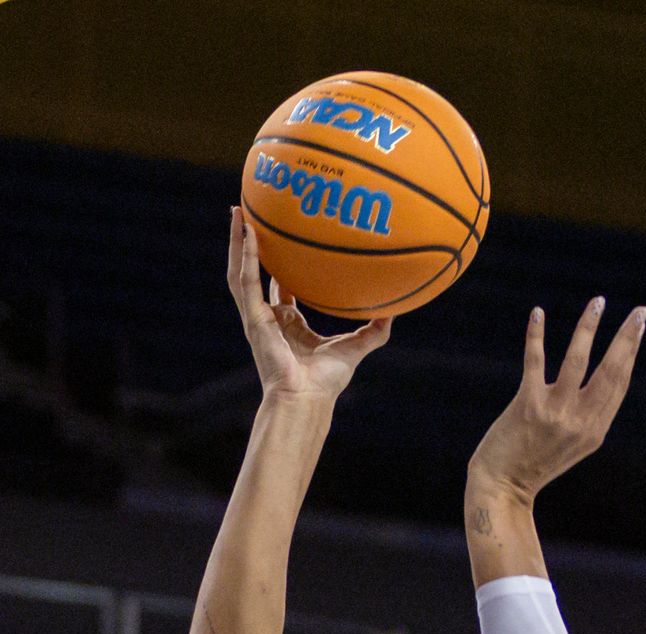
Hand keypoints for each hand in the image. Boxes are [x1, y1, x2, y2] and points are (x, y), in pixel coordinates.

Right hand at [227, 208, 390, 402]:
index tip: (284, 240)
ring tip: (238, 211)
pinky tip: (248, 231)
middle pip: (256, 272)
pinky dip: (244, 255)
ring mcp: (258, 318)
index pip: (281, 287)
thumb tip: (395, 309)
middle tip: (251, 215)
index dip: (281, 264)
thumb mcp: (356, 348)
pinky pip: (245, 280)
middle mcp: (271, 318)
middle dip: (251, 245)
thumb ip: (375, 329)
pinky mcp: (253, 319)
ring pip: (241, 271)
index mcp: (290, 324)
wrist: (306, 398)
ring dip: (238, 242)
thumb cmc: (326, 382)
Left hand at [467, 298, 645, 505]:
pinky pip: (535, 361)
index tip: (639, 327)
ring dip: (589, 327)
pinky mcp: (527, 405)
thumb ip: (588, 416)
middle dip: (627, 337)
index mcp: (595, 431)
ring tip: (598, 302)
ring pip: (578, 361)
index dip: (631, 353)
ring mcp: (555, 413)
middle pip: (610, 371)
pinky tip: (538, 312)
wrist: (502, 487)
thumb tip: (599, 378)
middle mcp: (580, 422)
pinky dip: (536, 335)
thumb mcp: (572, 444)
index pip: (619, 384)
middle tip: (639, 310)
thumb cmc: (535, 462)